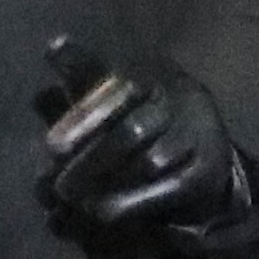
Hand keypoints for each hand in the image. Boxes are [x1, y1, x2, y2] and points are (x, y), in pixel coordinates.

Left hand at [32, 40, 246, 253]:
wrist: (202, 154)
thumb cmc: (142, 116)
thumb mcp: (112, 92)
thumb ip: (83, 72)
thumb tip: (52, 44)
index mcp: (155, 74)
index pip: (120, 89)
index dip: (84, 117)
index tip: (51, 147)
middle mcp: (182, 99)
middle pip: (131, 131)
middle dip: (90, 160)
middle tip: (59, 186)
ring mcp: (200, 135)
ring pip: (150, 162)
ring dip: (109, 184)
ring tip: (77, 202)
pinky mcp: (207, 171)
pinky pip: (169, 189)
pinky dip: (134, 203)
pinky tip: (104, 213)